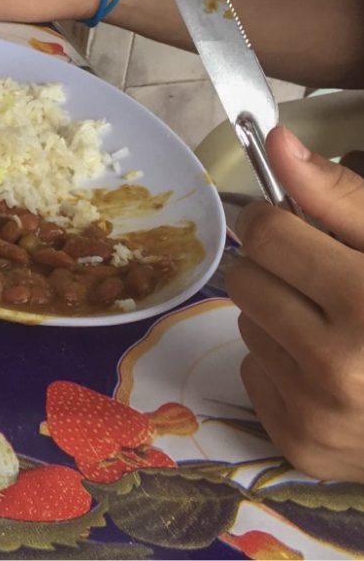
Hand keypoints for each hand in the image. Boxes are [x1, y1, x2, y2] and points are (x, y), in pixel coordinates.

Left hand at [227, 127, 363, 481]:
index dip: (277, 219)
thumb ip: (343, 198)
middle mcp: (338, 367)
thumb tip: (279, 144)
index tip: (293, 221)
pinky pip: (254, 375)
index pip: (267, 234)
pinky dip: (284, 367)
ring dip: (281, 318)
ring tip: (341, 329)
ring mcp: (316, 414)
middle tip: (327, 280)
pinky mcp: (300, 447)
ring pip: (247, 326)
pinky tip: (335, 372)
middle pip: (246, 279)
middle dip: (279, 269)